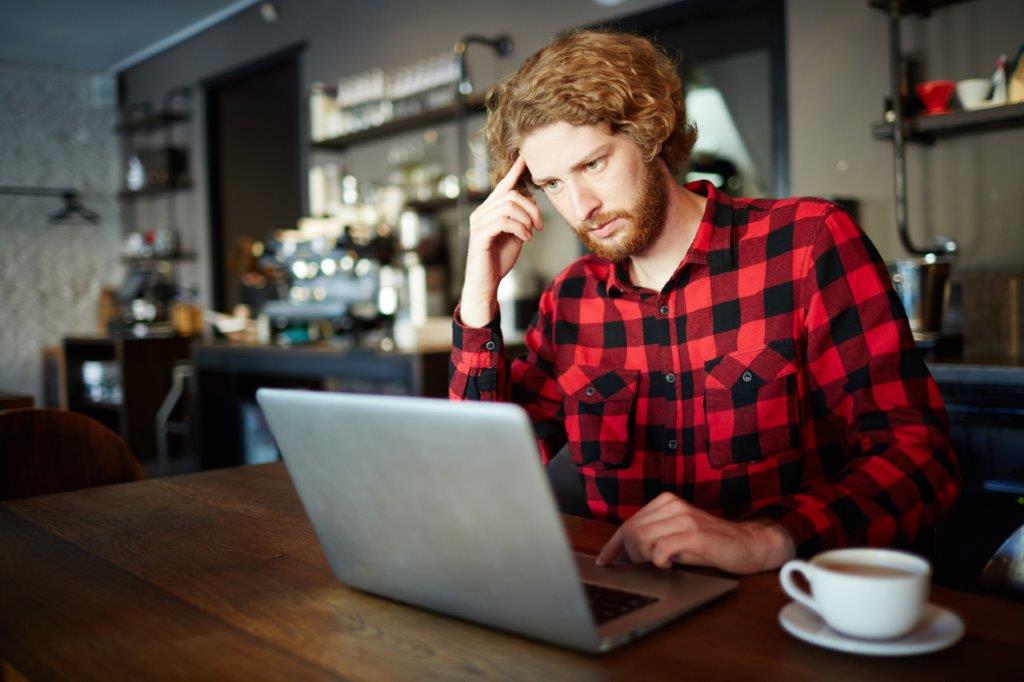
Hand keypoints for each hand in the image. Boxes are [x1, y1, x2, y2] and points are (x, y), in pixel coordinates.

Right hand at [459, 156, 542, 326]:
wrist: (486, 283)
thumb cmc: (499, 259)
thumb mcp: (515, 234)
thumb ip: (520, 217)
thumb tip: (531, 203)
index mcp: (488, 210)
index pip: (503, 186)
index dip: (514, 172)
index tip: (525, 158)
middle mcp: (480, 213)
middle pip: (512, 195)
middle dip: (532, 209)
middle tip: (539, 226)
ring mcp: (478, 223)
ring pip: (509, 207)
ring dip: (527, 221)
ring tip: (530, 234)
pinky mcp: (479, 235)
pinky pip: (504, 221)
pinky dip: (520, 229)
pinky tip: (525, 239)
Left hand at [595, 493, 795, 574]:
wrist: (749, 544)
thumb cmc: (712, 543)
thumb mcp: (678, 537)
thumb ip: (654, 537)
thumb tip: (627, 552)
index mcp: (666, 502)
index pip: (629, 523)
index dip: (613, 545)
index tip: (604, 561)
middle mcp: (673, 505)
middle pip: (631, 531)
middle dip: (631, 554)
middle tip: (647, 564)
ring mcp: (684, 518)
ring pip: (642, 538)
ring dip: (645, 557)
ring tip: (661, 562)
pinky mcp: (695, 534)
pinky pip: (661, 549)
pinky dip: (660, 561)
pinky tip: (670, 564)